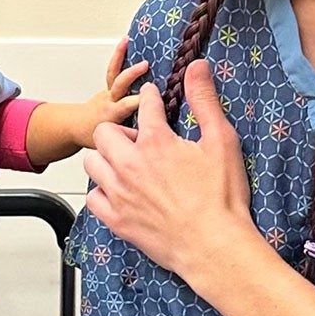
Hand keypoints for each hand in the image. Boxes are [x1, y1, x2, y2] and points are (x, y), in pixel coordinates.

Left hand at [76, 37, 146, 148]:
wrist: (78, 128)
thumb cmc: (101, 137)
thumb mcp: (123, 147)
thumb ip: (138, 139)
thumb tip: (160, 141)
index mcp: (114, 117)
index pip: (128, 107)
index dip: (140, 102)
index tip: (154, 97)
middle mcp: (111, 103)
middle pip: (119, 86)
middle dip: (130, 75)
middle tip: (145, 65)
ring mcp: (108, 93)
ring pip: (115, 73)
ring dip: (120, 56)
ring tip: (128, 42)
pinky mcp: (109, 86)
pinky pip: (114, 68)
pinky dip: (119, 54)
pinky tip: (126, 41)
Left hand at [83, 59, 253, 290]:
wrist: (216, 248)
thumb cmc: (222, 198)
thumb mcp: (221, 141)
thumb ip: (204, 100)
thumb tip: (196, 66)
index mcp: (156, 141)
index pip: (144, 104)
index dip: (150, 97)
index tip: (152, 98)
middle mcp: (131, 164)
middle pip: (104, 131)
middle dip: (120, 128)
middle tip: (140, 139)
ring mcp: (120, 193)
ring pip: (92, 162)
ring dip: (107, 158)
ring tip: (127, 163)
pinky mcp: (117, 220)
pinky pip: (93, 197)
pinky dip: (102, 191)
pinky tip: (121, 191)